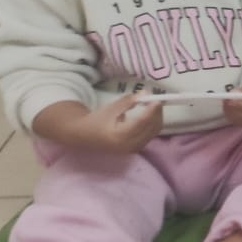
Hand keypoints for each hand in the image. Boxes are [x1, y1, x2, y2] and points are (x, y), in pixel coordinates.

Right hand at [34, 94, 162, 153]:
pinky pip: (149, 136)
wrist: (85, 137)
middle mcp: (128, 145)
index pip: (141, 122)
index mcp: (119, 136)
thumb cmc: (97, 121)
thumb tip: (145, 92)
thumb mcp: (111, 108)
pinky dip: (152, 125)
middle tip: (156, 100)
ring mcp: (133, 149)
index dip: (151, 111)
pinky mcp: (135, 149)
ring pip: (152, 133)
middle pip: (150, 128)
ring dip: (156, 119)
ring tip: (153, 106)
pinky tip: (149, 116)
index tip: (157, 100)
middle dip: (156, 114)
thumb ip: (128, 101)